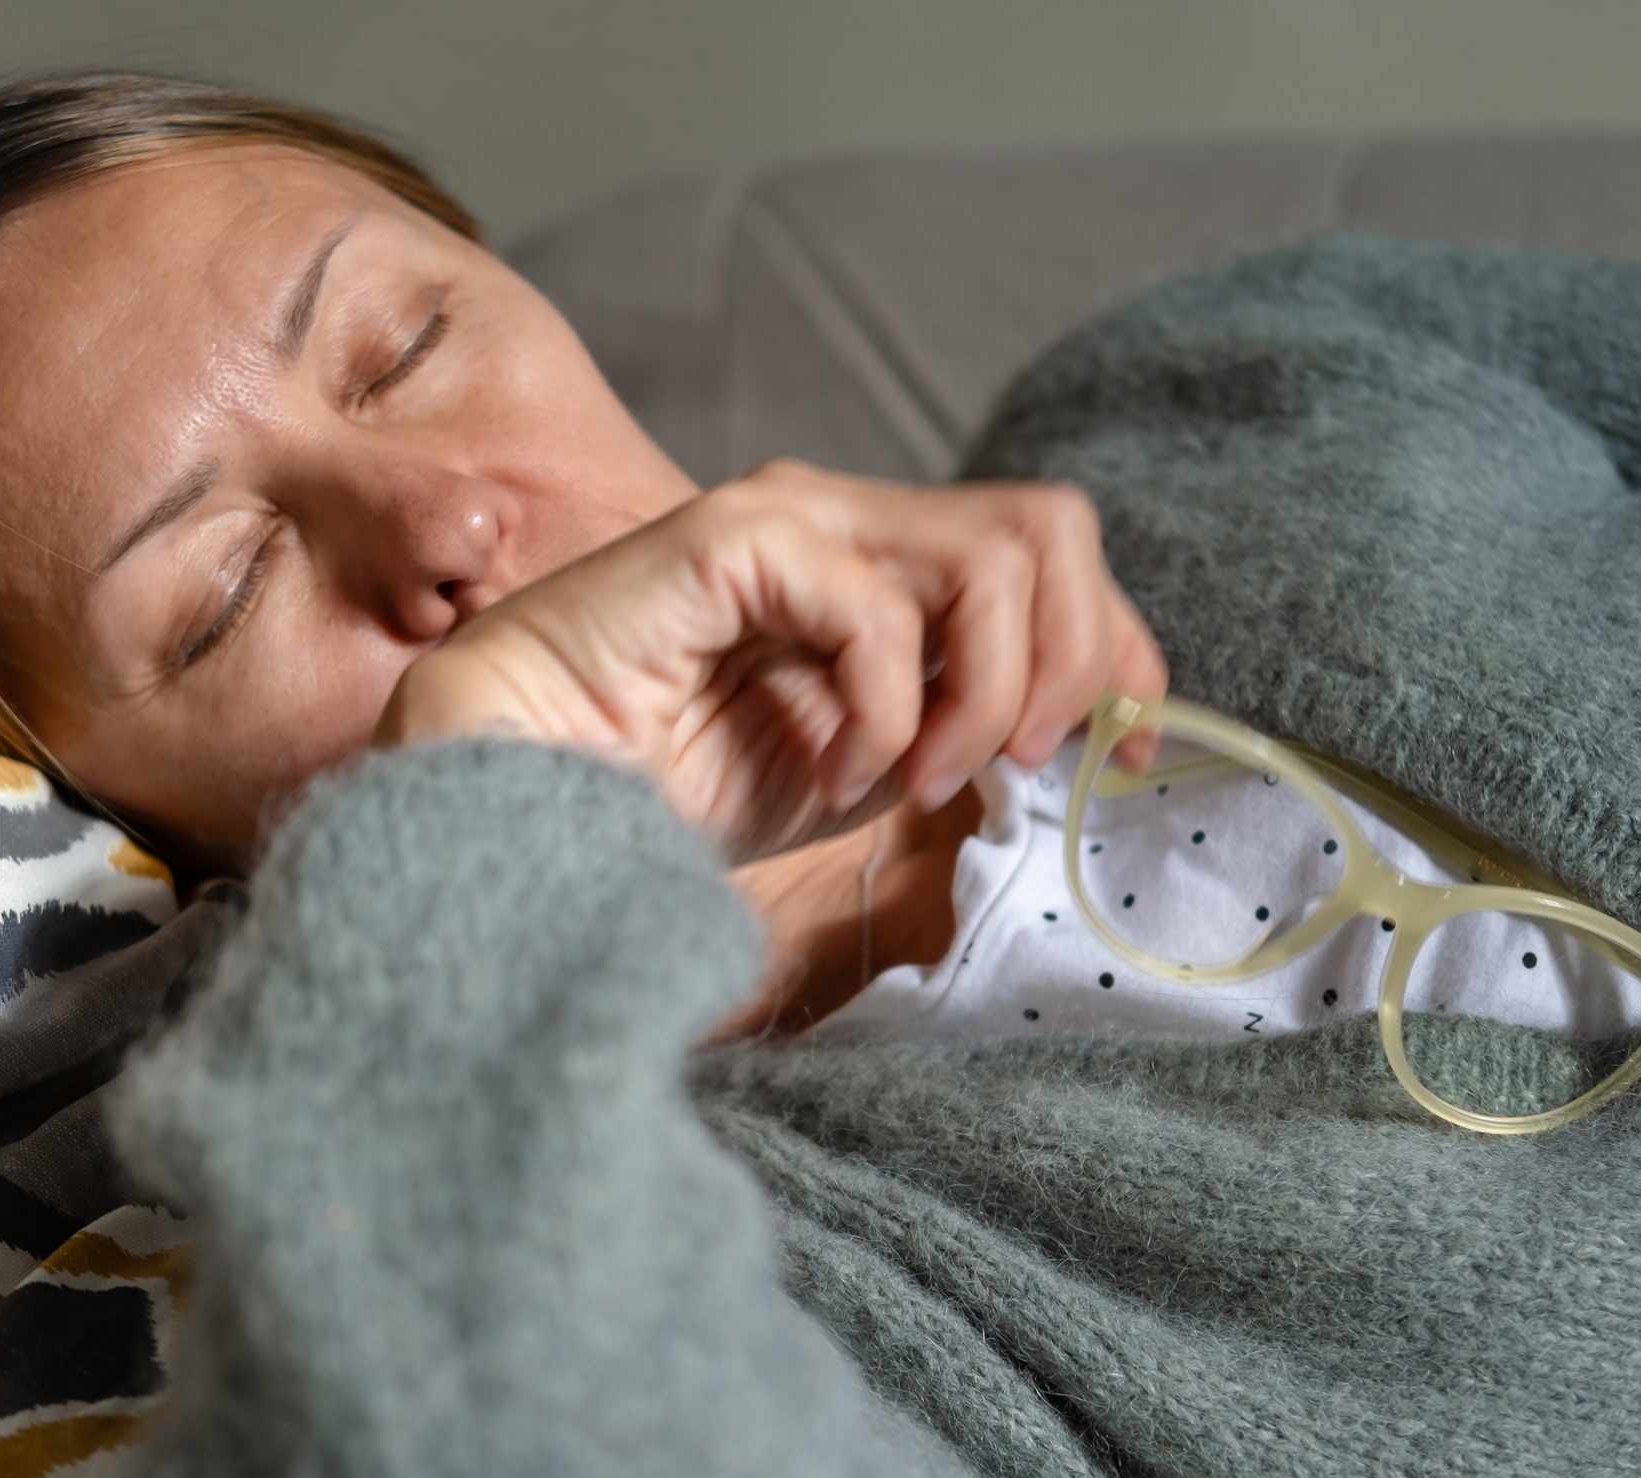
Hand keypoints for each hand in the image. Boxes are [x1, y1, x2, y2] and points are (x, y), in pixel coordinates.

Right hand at [372, 459, 1166, 862]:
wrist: (516, 796)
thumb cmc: (670, 787)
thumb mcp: (864, 767)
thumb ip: (960, 727)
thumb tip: (1084, 729)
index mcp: (884, 565)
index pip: (1056, 554)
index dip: (1120, 649)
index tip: (1124, 755)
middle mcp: (849, 520)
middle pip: (1054, 527)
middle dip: (1074, 658)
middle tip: (1014, 761)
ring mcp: (793, 518)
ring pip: (997, 554)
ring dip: (985, 689)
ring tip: (915, 774)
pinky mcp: (737, 538)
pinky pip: (881, 606)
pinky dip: (888, 707)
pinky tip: (838, 767)